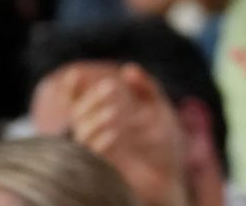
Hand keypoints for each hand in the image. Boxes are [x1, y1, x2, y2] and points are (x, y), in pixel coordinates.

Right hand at [70, 65, 188, 205]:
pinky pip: (94, 156)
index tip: (74, 75)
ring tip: (114, 111)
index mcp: (106, 116)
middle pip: (79, 113)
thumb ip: (146, 88)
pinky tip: (114, 133)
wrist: (172, 177)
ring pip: (83, 134)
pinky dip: (101, 143)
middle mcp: (97, 133)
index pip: (81, 100)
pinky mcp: (105, 169)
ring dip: (95, 120)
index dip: (74, 88)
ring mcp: (100, 151)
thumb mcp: (159, 110)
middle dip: (92, 99)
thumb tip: (128, 69)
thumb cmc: (162, 144)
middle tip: (110, 87)